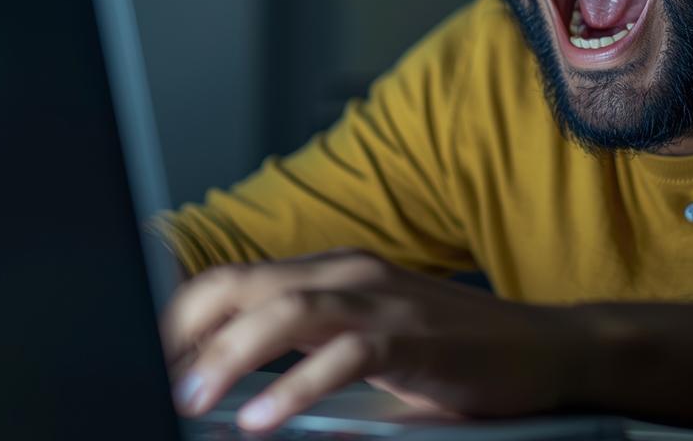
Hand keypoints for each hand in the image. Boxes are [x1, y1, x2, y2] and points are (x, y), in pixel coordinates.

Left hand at [160, 248, 583, 432]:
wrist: (546, 353)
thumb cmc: (452, 359)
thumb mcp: (366, 348)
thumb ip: (306, 354)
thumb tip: (233, 392)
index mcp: (330, 273)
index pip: (233, 282)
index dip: (180, 320)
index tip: (146, 364)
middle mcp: (348, 273)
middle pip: (243, 286)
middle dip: (186, 333)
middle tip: (150, 382)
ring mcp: (382, 300)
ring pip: (286, 310)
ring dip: (228, 356)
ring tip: (189, 400)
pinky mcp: (413, 337)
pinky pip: (342, 356)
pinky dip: (295, 389)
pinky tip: (260, 419)